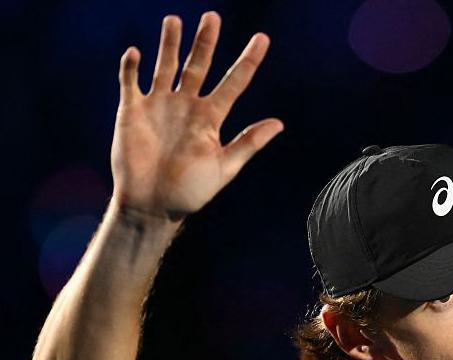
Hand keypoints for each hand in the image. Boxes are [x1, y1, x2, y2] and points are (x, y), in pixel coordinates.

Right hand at [110, 12, 282, 220]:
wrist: (152, 206)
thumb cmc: (190, 192)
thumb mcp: (224, 167)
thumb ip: (249, 143)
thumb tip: (279, 123)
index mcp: (211, 117)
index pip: (234, 82)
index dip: (249, 60)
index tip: (263, 38)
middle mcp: (186, 105)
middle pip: (198, 65)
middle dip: (205, 41)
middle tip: (212, 16)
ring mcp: (159, 106)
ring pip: (166, 66)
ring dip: (169, 44)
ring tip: (174, 20)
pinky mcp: (132, 112)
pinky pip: (131, 82)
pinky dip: (132, 67)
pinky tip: (136, 53)